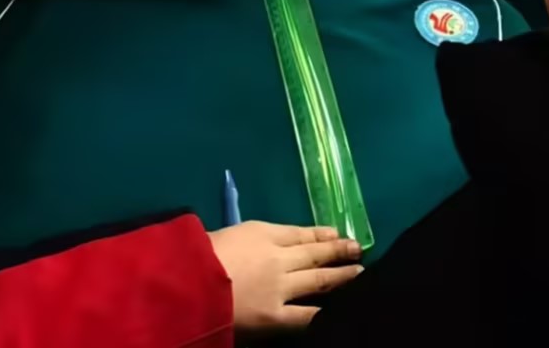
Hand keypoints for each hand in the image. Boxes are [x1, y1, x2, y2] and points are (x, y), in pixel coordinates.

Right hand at [209, 221, 363, 333]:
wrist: (189, 281)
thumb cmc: (198, 254)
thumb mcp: (223, 234)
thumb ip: (246, 240)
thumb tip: (260, 246)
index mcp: (261, 233)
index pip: (297, 233)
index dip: (319, 233)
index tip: (335, 233)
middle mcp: (278, 257)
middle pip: (314, 253)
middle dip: (337, 250)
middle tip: (358, 248)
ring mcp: (281, 287)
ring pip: (319, 280)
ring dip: (341, 276)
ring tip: (359, 273)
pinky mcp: (276, 316)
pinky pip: (306, 316)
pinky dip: (324, 312)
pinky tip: (339, 310)